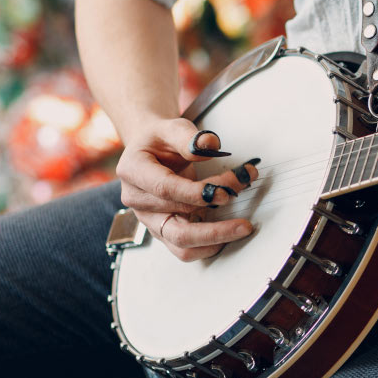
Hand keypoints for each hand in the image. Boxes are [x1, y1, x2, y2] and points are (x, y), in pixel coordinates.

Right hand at [115, 118, 259, 261]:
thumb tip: (211, 146)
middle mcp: (137, 201)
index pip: (165, 189)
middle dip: (215, 225)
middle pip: (176, 226)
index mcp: (133, 171)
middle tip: (244, 221)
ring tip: (242, 229)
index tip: (225, 192)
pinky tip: (230, 234)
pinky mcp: (163, 230)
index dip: (196, 193)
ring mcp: (149, 220)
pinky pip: (185, 250)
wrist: (151, 150)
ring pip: (181, 245)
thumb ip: (190, 137)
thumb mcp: (172, 128)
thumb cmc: (161, 139)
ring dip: (215, 240)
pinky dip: (210, 245)